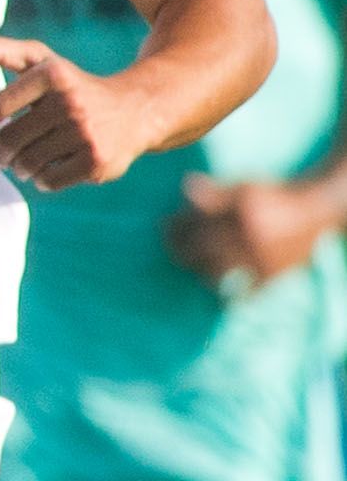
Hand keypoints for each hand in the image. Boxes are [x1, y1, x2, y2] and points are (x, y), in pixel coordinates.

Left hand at [0, 34, 154, 190]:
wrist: (136, 110)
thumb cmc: (74, 86)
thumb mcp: (43, 62)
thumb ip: (2, 52)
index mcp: (51, 74)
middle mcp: (69, 102)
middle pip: (9, 141)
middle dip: (1, 152)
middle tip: (6, 154)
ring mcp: (85, 133)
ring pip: (26, 164)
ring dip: (21, 167)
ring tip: (32, 158)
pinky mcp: (96, 161)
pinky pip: (47, 181)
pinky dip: (43, 179)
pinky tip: (56, 166)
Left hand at [168, 172, 328, 294]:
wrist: (316, 210)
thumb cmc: (273, 196)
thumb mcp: (244, 187)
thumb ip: (214, 191)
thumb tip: (185, 185)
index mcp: (241, 210)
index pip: (197, 222)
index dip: (176, 227)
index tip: (164, 227)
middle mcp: (250, 235)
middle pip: (201, 249)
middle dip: (181, 250)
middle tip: (172, 249)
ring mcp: (262, 257)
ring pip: (218, 273)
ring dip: (201, 272)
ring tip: (194, 269)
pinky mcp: (273, 274)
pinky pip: (247, 291)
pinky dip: (233, 294)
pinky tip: (220, 294)